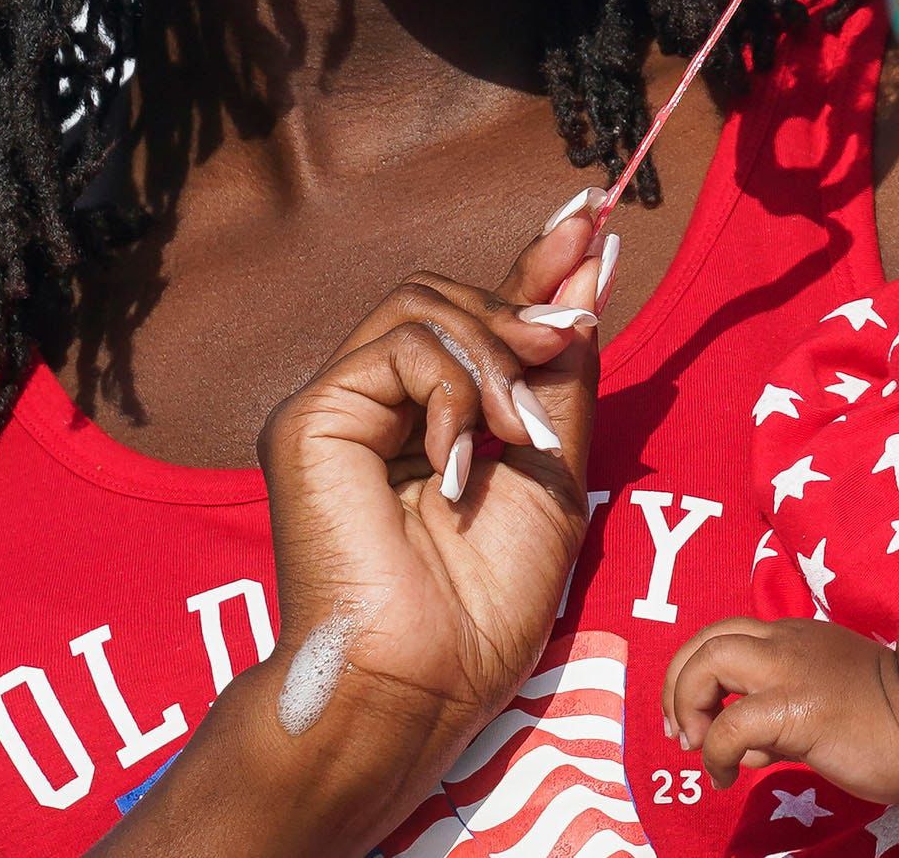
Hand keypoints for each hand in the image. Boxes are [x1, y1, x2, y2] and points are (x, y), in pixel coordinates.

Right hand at [237, 192, 609, 826]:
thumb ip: (561, 374)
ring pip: (423, 306)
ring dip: (493, 356)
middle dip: (519, 307)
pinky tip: (463, 462)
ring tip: (518, 433)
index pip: (477, 314)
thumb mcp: (552, 469)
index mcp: (427, 416)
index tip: (588, 215)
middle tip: (566, 344)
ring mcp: (336, 406)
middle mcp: (374, 402)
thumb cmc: (485, 601)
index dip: (532, 264)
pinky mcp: (309, 418)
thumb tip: (590, 265)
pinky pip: (400, 349)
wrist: (424, 682)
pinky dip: (452, 392)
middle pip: (447, 293)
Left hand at [662, 615, 898, 804]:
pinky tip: (726, 777)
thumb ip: (781, 715)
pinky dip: (715, 751)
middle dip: (677, 686)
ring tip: (699, 748)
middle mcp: (784, 644)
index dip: (694, 672)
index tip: (695, 720)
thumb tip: (743, 749)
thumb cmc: (890, 716)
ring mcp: (788, 671)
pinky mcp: (794, 708)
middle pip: (704, 641)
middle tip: (683, 733)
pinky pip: (731, 723)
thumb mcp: (822, 703)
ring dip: (687, 705)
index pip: (725, 636)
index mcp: (792, 639)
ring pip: (707, 662)